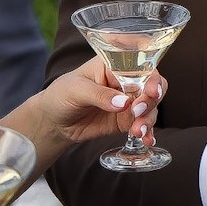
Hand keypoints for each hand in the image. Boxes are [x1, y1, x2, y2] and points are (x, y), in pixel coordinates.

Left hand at [36, 55, 164, 147]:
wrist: (54, 122)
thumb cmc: (61, 95)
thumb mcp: (76, 90)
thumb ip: (99, 95)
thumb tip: (123, 103)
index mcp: (114, 65)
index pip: (140, 66)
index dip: (151, 78)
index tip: (152, 92)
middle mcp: (125, 82)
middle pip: (152, 86)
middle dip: (151, 100)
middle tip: (138, 112)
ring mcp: (128, 102)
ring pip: (151, 107)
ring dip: (148, 119)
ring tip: (137, 132)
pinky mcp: (126, 120)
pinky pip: (143, 124)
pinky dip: (148, 133)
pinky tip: (147, 140)